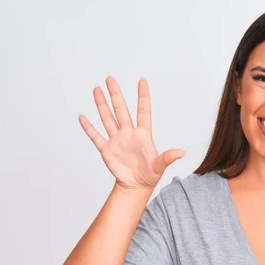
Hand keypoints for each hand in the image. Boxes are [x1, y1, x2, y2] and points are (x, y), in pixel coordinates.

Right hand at [79, 75, 185, 189]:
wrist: (136, 186)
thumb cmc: (150, 176)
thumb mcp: (160, 166)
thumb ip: (168, 157)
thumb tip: (182, 153)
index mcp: (143, 135)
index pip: (143, 111)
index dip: (143, 96)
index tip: (142, 80)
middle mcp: (128, 134)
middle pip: (121, 110)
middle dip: (115, 94)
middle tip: (110, 78)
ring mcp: (117, 140)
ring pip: (108, 118)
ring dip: (101, 105)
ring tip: (96, 89)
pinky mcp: (107, 150)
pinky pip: (96, 137)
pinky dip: (89, 128)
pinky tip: (83, 117)